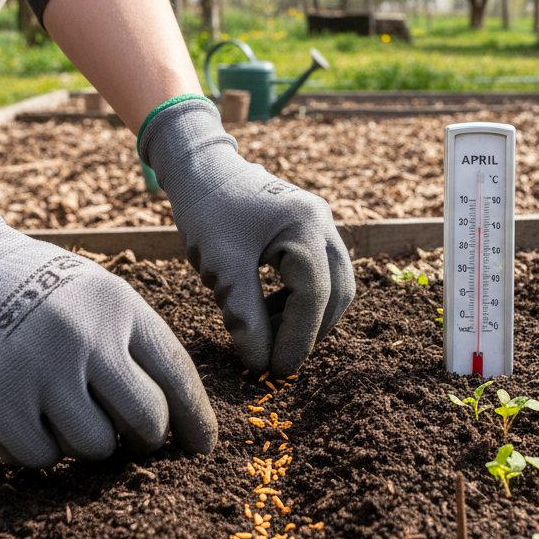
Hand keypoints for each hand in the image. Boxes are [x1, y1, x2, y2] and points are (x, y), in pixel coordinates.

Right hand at [0, 171, 215, 467]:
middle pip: (145, 421)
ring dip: (83, 442)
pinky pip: (38, 456)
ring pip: (93, 447)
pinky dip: (35, 447)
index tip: (201, 446)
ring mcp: (42, 369)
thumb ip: (134, 345)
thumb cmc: (41, 293)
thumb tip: (175, 419)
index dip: (195, 419)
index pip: (176, 375)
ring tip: (63, 411)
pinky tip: (23, 416)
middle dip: (145, 440)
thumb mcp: (101, 295)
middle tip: (131, 439)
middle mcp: (88, 337)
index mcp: (121, 307)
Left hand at [139, 98, 354, 375]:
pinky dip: (304, 299)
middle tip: (278, 358)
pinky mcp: (312, 229)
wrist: (201, 169)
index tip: (276, 370)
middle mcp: (323, 223)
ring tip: (271, 335)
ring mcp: (321, 224)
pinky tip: (271, 311)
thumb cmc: (207, 211)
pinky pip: (322, 273)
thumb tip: (261, 364)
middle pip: (337, 292)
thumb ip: (245, 317)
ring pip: (335, 284)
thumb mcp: (221, 268)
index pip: (314, 295)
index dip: (297, 339)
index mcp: (304, 227)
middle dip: (311, 331)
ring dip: (310, 317)